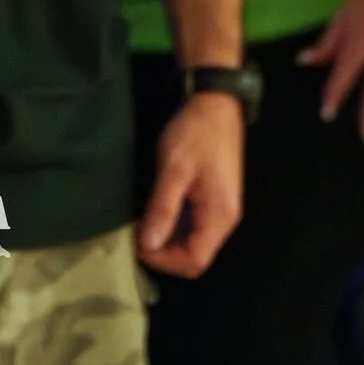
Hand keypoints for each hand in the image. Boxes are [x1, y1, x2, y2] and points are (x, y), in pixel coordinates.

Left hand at [137, 90, 243, 277]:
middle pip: (197, 256)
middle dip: (166, 255)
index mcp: (219, 216)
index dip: (165, 261)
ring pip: (195, 242)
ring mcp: (222, 209)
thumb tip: (148, 245)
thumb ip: (162, 210)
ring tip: (143, 228)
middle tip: (138, 239)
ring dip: (169, 241)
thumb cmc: (195, 134)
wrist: (215, 102)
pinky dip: (176, 227)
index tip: (139, 246)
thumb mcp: (174, 170)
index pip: (195, 261)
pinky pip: (196, 225)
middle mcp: (226, 219)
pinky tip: (156, 215)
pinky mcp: (215, 198)